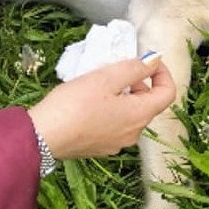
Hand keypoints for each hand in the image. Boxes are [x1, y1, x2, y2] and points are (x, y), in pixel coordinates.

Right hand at [28, 56, 175, 160]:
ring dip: (123, 97)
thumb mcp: (106, 77)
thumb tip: (156, 60)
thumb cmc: (73, 105)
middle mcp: (133, 133)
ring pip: (131, 115)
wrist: (40, 137)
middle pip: (148, 104)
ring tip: (100, 85)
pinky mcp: (99, 148)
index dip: (162, 73)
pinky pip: (114, 125)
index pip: (168, 93)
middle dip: (139, 84)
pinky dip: (111, 111)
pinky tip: (89, 103)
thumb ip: (135, 68)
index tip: (147, 61)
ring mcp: (116, 143)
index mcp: (140, 116)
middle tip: (117, 71)